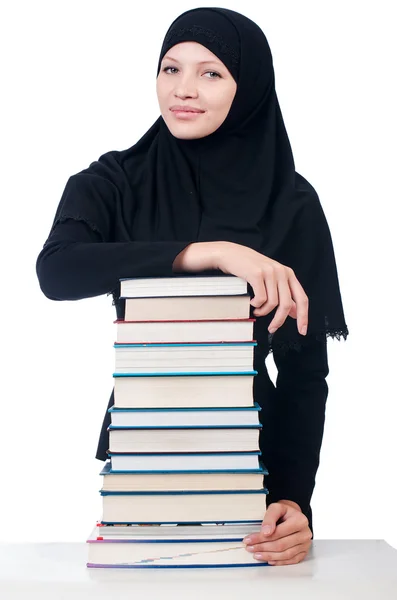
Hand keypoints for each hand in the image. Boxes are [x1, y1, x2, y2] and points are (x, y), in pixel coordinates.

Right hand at [172, 241, 307, 334]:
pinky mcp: (257, 274)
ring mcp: (270, 272)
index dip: (304, 316)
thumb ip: (284, 294)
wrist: (232, 254)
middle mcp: (281, 272)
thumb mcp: (271, 279)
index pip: (302, 298)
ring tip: (257, 310)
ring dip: (264, 311)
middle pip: (287, 304)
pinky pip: (261, 298)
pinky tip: (252, 302)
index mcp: (288, 274)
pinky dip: (256, 304)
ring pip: (273, 303)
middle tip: (272, 328)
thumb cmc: (250, 267)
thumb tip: (294, 312)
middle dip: (279, 320)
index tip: (302, 330)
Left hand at [242, 500, 311, 565]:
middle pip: (281, 545)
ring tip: (257, 554)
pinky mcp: (304, 552)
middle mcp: (305, 534)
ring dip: (269, 556)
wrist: (293, 515)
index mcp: (300, 521)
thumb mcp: (276, 508)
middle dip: (263, 548)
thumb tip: (265, 532)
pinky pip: (291, 560)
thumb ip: (270, 518)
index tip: (250, 540)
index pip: (278, 533)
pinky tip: (269, 560)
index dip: (262, 538)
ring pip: (285, 555)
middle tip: (251, 548)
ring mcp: (305, 544)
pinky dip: (279, 561)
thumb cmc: (285, 512)